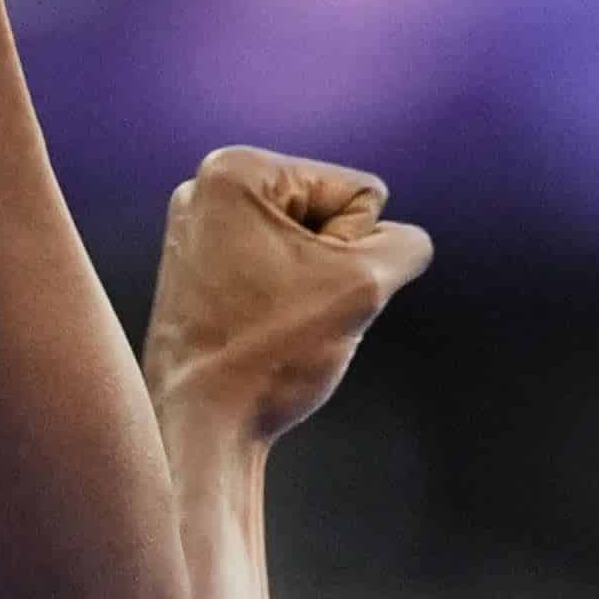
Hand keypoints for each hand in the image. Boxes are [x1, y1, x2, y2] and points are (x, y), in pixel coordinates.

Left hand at [146, 148, 435, 448]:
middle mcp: (205, 187)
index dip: (353, 252)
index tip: (306, 291)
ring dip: (310, 287)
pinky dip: (281, 301)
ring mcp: (195, 230)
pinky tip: (257, 331)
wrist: (202, 428)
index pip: (360, 194)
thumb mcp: (364, 288)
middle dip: (329, 266)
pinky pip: (273, 270)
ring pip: (304, 247)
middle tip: (289, 311)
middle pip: (328, 214)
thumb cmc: (272, 354)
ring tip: (271, 323)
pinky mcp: (194, 270)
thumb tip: (400, 241)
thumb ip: (404, 246)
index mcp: (236, 170)